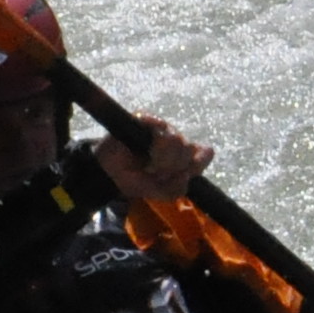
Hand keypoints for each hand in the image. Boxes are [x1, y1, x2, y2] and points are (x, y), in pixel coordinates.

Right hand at [94, 118, 211, 203]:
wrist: (108, 174)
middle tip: (157, 174)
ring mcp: (161, 128)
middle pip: (189, 148)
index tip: (184, 173)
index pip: (205, 153)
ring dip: (163, 159)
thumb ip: (177, 188)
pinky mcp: (146, 119)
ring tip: (149, 166)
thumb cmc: (135, 180)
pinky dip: (155, 146)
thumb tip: (186, 175)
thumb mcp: (159, 193)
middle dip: (174, 167)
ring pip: (177, 140)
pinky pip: (159, 127)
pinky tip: (145, 154)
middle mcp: (175, 140)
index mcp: (183, 156)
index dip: (198, 163)